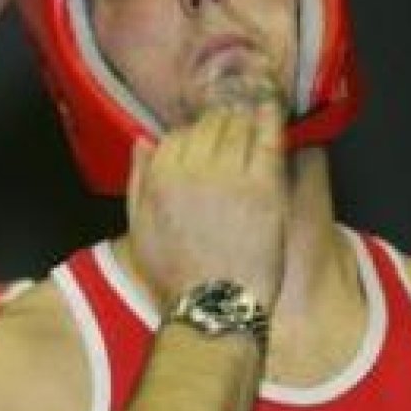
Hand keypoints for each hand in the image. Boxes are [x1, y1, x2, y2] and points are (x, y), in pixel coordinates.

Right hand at [127, 98, 286, 308]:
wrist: (213, 304)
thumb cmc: (174, 274)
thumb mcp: (138, 227)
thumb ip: (137, 180)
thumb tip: (142, 141)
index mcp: (161, 177)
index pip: (177, 135)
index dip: (192, 133)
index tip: (204, 134)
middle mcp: (193, 169)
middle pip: (209, 125)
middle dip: (220, 118)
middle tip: (232, 116)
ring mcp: (231, 176)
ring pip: (238, 127)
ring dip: (245, 114)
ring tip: (252, 106)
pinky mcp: (264, 187)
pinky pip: (268, 141)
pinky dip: (270, 121)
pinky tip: (273, 109)